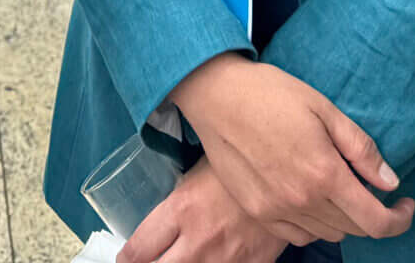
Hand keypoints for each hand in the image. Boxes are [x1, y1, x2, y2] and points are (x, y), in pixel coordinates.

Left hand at [121, 163, 285, 262]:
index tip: (125, 258)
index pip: (139, 249)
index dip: (126, 258)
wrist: (289, 167)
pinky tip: (209, 261)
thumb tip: (156, 215)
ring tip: (178, 259)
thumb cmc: (238, 161)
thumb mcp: (197, 172)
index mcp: (182, 209)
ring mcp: (227, 257)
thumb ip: (176, 200)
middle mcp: (200, 239)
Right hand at [168, 53, 413, 246]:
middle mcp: (301, 200)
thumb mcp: (324, 108)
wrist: (215, 95)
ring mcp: (276, 210)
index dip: (399, 220)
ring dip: (343, 218)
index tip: (406, 205)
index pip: (375, 221)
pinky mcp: (257, 211)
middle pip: (353, 229)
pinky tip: (311, 196)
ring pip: (327, 233)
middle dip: (373, 215)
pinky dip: (314, 222)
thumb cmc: (271, 93)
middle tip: (373, 189)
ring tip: (339, 188)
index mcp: (323, 173)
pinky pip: (297, 233)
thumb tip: (390, 182)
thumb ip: (361, 148)